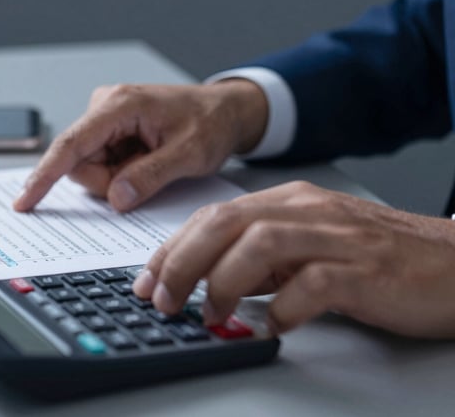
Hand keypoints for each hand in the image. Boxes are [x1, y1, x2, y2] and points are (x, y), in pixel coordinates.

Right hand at [13, 80, 267, 211]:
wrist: (225, 110)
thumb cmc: (211, 122)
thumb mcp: (190, 153)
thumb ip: (151, 176)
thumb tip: (116, 198)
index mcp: (120, 105)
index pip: (71, 145)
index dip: (45, 176)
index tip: (25, 200)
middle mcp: (105, 106)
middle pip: (80, 163)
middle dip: (108, 182)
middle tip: (146, 178)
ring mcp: (105, 119)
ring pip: (89, 167)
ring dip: (116, 179)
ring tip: (152, 163)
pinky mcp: (109, 131)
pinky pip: (101, 164)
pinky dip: (120, 173)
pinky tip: (145, 161)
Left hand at [133, 181, 454, 338]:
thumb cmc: (381, 258)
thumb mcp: (311, 247)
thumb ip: (264, 259)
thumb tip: (211, 284)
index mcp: (290, 202)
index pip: (215, 216)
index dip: (173, 247)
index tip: (147, 279)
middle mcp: (308, 211)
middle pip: (226, 223)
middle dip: (182, 262)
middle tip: (162, 299)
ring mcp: (338, 236)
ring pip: (260, 244)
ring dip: (223, 282)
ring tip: (210, 314)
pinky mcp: (366, 269)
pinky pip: (313, 284)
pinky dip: (283, 307)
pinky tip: (271, 325)